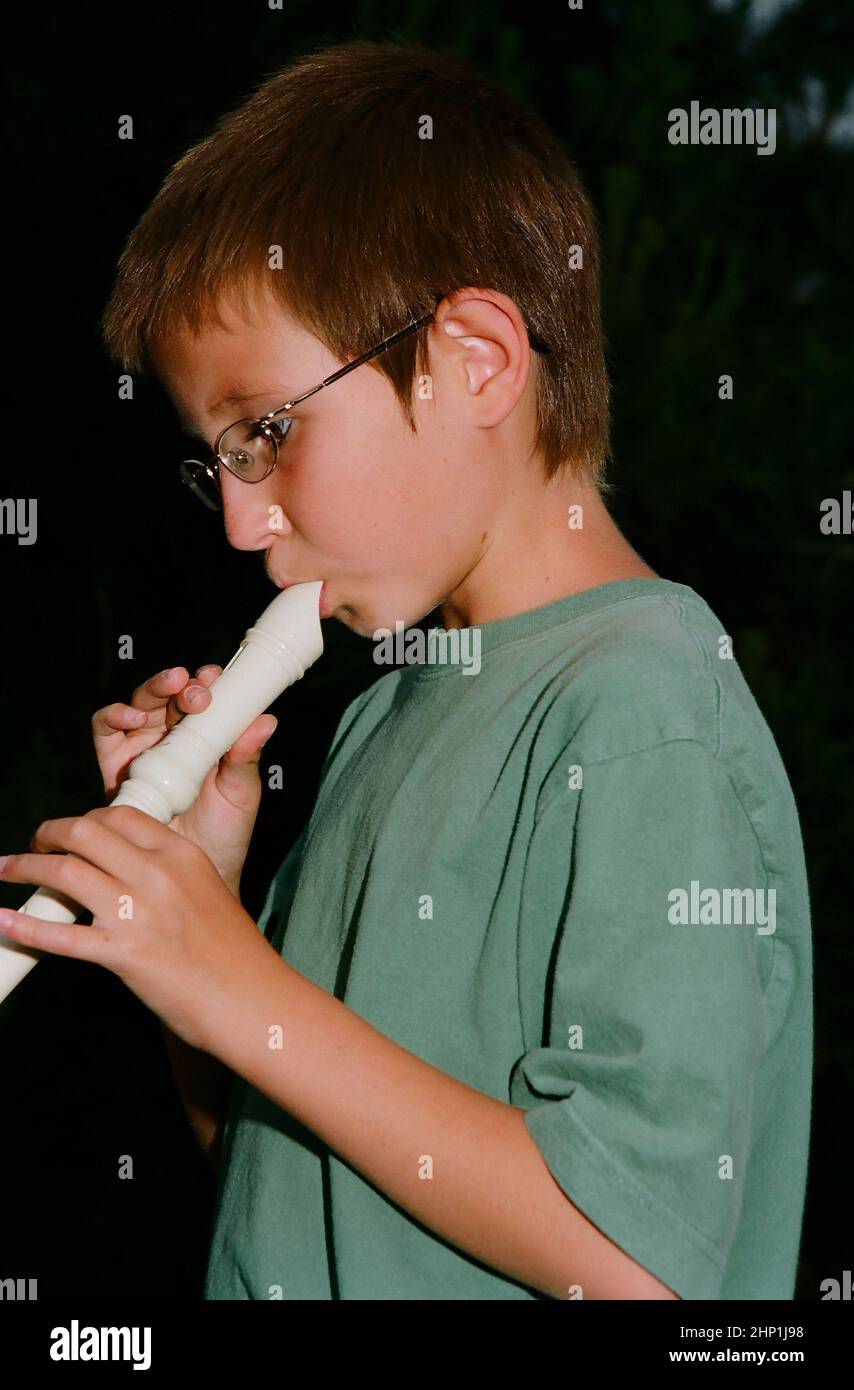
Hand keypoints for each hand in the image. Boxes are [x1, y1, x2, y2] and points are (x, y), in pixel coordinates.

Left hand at [0, 807, 275, 1050]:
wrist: (250, 999)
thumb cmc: (232, 953)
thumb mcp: (206, 891)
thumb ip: (165, 874)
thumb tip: (119, 870)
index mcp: (181, 854)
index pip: (120, 815)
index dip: (85, 819)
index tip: (71, 831)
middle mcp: (157, 874)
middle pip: (84, 832)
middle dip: (47, 833)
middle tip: (33, 845)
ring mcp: (137, 913)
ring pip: (64, 873)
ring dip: (23, 868)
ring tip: (5, 871)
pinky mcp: (122, 954)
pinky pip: (60, 936)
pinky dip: (23, 927)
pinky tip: (2, 921)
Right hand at [92, 665, 276, 895]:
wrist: (189, 879)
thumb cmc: (222, 836)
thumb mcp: (241, 794)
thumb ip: (248, 758)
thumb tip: (266, 721)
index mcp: (206, 738)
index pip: (205, 698)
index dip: (209, 682)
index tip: (218, 678)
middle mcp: (172, 738)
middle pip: (170, 695)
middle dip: (181, 684)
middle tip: (197, 691)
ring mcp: (143, 749)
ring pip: (140, 704)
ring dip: (152, 691)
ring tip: (170, 691)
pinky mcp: (115, 766)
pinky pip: (107, 731)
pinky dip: (115, 716)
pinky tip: (134, 719)